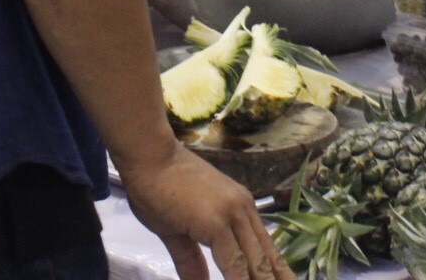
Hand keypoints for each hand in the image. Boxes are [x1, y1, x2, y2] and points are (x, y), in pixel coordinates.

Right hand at [122, 145, 293, 279]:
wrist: (148, 156)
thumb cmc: (158, 187)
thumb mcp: (178, 231)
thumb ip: (192, 260)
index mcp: (240, 210)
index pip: (264, 250)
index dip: (276, 273)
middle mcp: (243, 210)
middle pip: (267, 258)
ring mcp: (233, 214)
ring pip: (255, 262)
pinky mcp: (216, 222)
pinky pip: (234, 263)